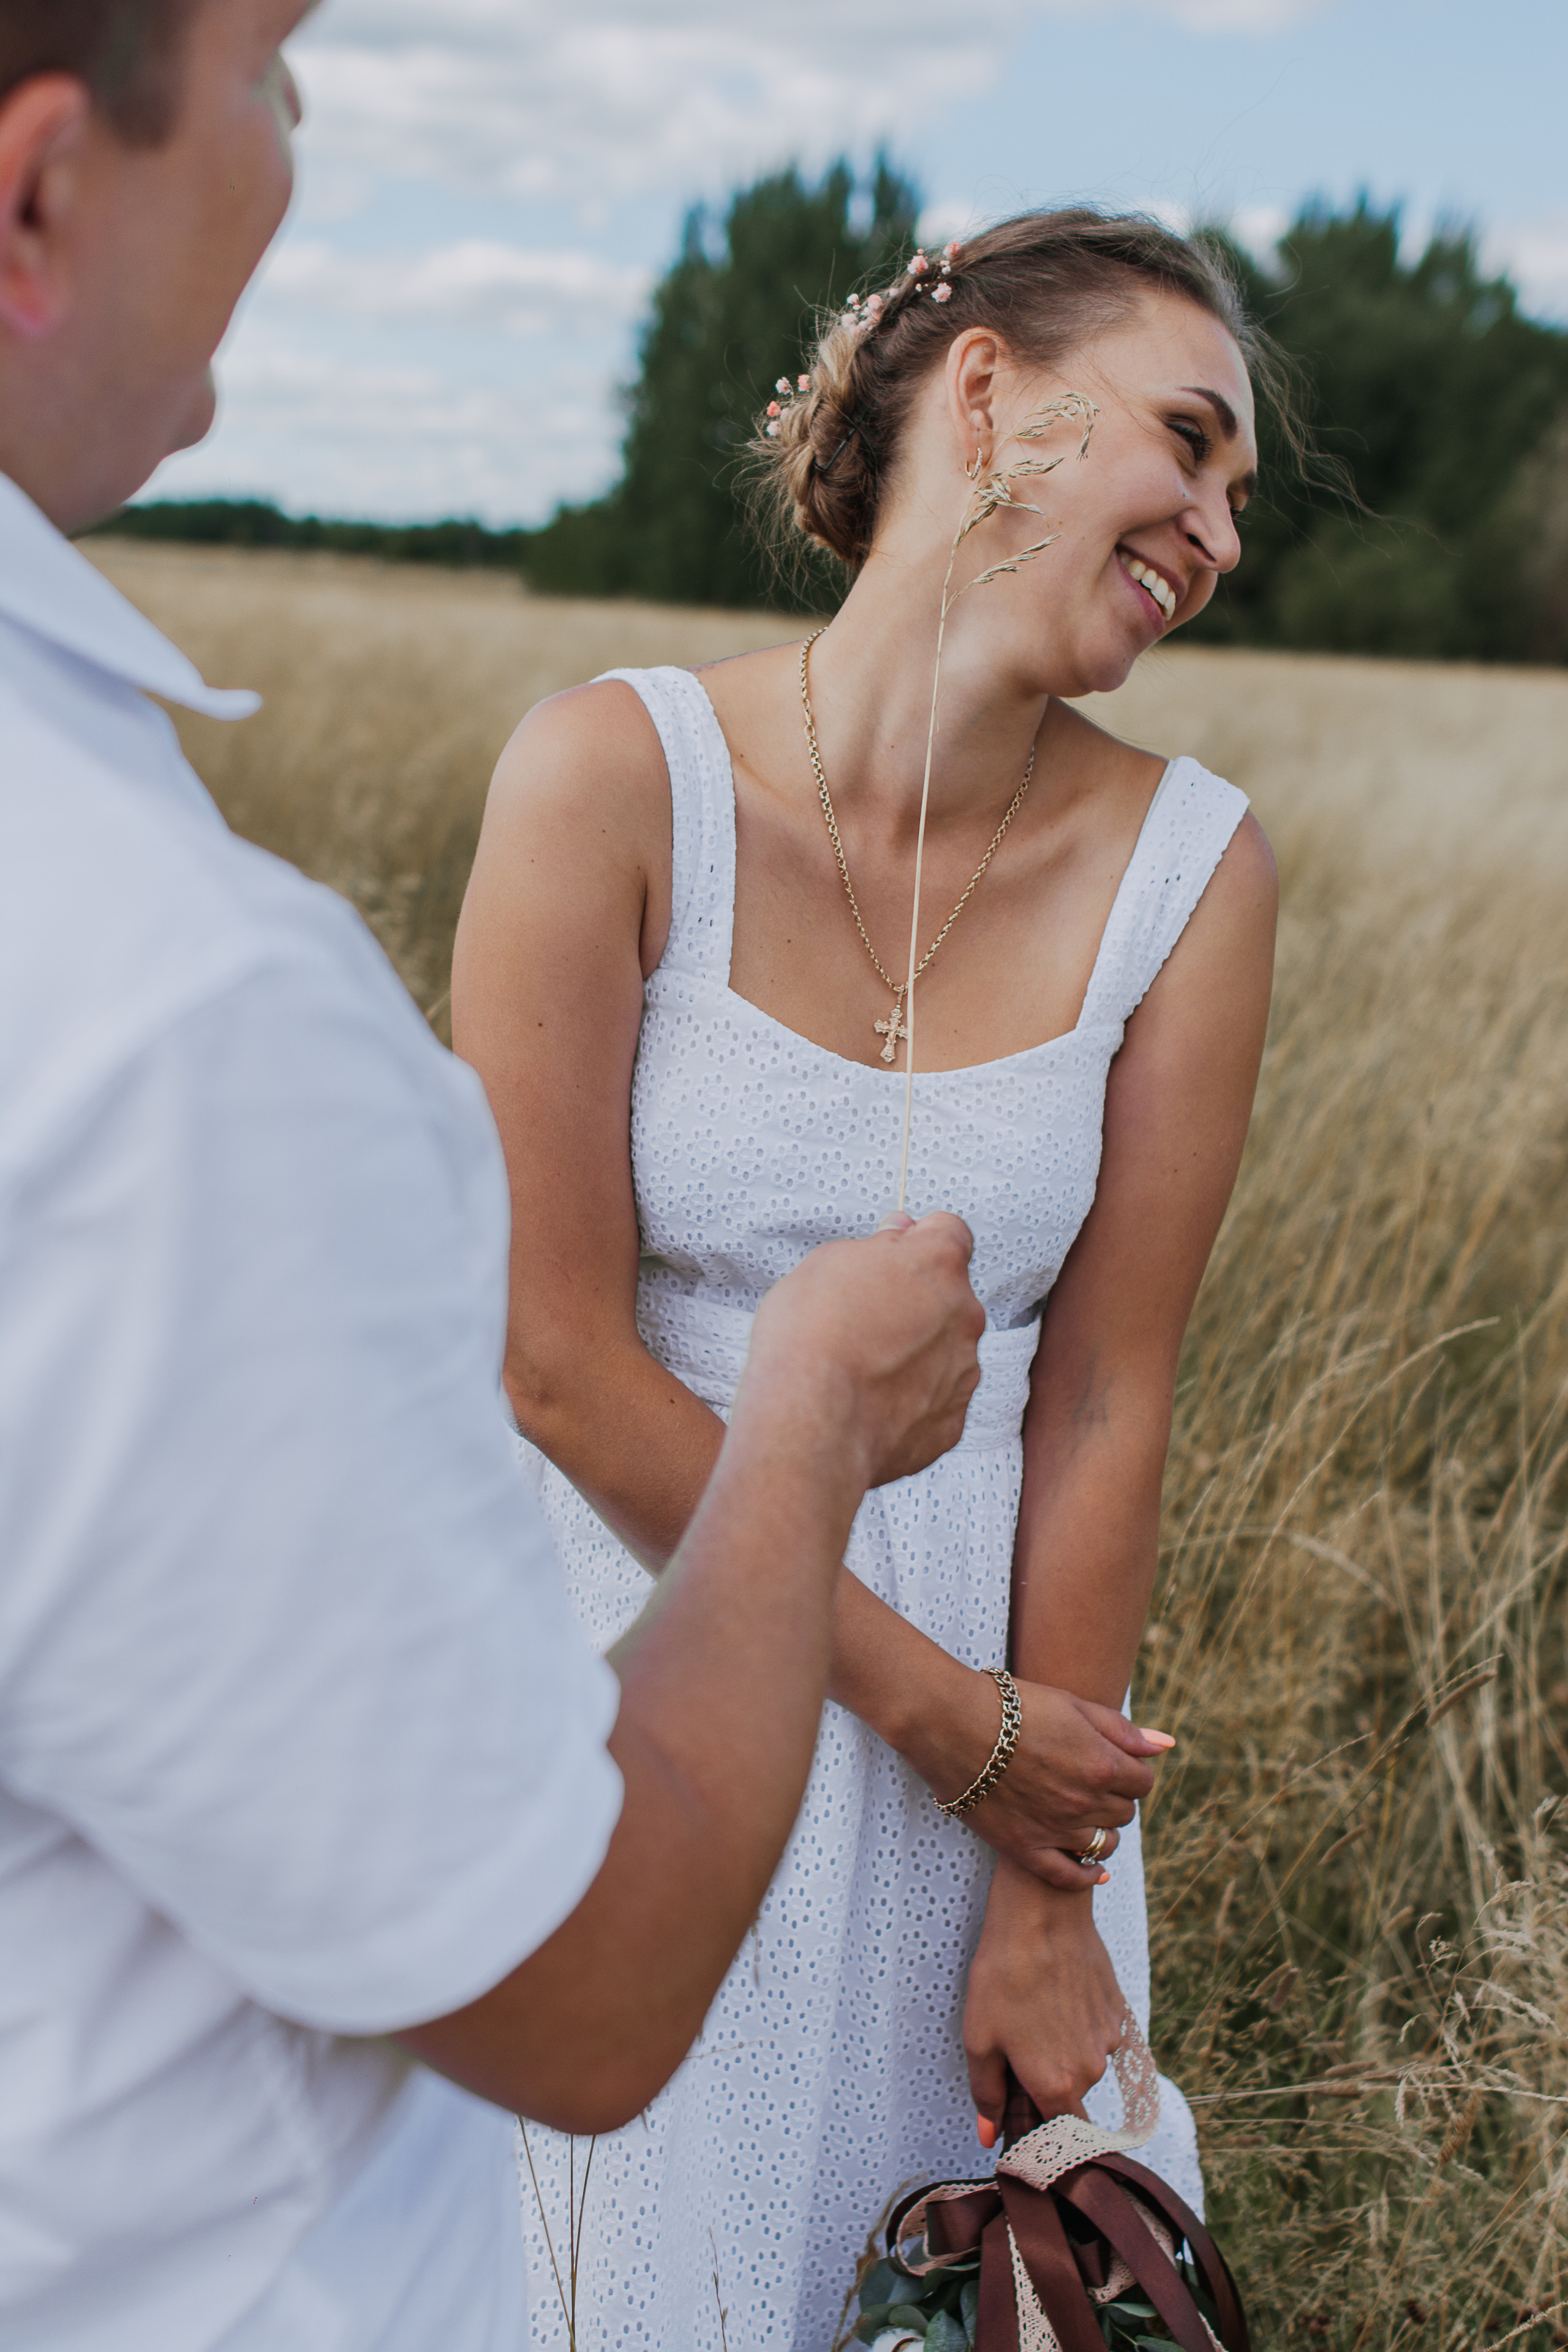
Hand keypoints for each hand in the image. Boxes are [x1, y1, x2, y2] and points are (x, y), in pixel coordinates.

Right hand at [739, 1212, 984, 1494]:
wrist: (810, 1424)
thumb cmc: (809, 1338)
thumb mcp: (827, 1263)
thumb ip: (877, 1247)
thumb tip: (898, 1237)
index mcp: (938, 1264)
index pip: (949, 1232)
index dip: (919, 1241)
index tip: (895, 1254)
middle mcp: (964, 1315)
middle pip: (948, 1297)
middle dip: (915, 1303)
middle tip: (863, 1321)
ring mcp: (962, 1373)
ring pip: (944, 1352)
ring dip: (914, 1354)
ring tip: (861, 1371)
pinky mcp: (951, 1423)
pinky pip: (934, 1403)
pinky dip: (909, 1402)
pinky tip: (868, 1406)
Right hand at [891, 1655, 1172, 1891]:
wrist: (952, 1723)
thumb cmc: (1012, 1706)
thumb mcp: (1073, 1705)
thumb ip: (1122, 1730)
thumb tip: (1166, 1746)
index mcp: (1102, 1764)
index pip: (1142, 1782)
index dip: (1130, 1771)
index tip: (1111, 1763)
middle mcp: (1086, 1802)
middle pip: (1124, 1812)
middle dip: (1114, 1797)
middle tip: (1088, 1781)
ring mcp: (1057, 1830)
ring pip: (1104, 1844)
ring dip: (1101, 1830)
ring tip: (1082, 1813)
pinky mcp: (1026, 1849)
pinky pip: (1070, 1876)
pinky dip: (1088, 1876)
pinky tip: (1095, 1872)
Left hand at [964, 1858, 1127, 2133]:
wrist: (1041, 1915)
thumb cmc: (1003, 1976)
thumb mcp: (980, 2039)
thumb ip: (987, 2095)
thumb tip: (987, 2137)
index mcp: (1056, 2085)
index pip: (1058, 2135)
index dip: (1039, 2129)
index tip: (1022, 2114)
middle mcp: (1091, 2070)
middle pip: (1068, 2095)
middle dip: (1045, 2081)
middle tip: (1017, 2043)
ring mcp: (1109, 2038)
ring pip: (1083, 2061)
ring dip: (1062, 2049)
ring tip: (1034, 2010)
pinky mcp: (1117, 2009)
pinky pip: (1096, 2032)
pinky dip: (1077, 2023)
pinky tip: (1055, 1993)